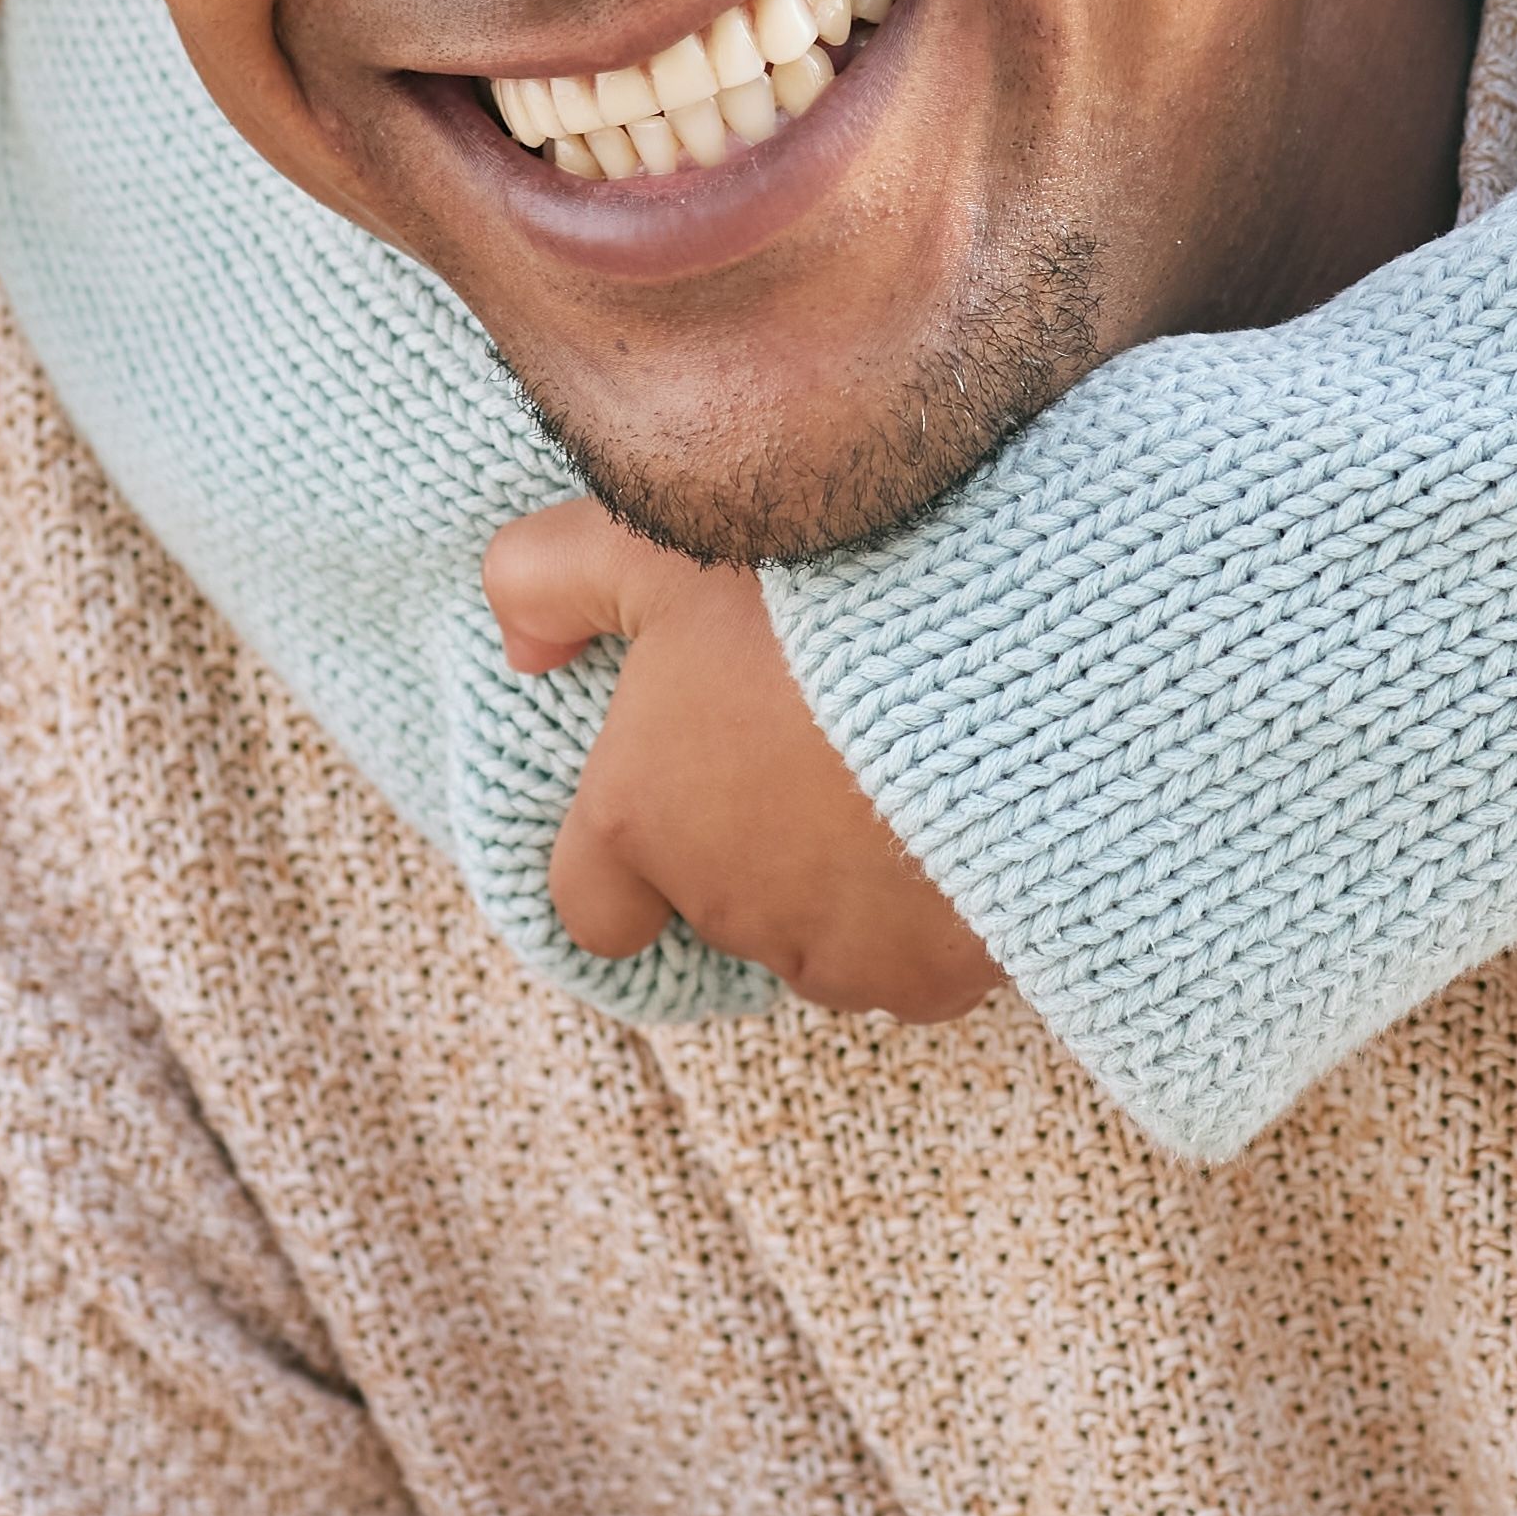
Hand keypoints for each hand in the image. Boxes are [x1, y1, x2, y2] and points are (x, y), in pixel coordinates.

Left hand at [484, 501, 1001, 1021]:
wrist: (996, 633)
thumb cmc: (811, 583)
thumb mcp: (648, 538)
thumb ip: (546, 579)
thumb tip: (520, 649)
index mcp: (638, 820)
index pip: (592, 906)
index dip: (631, 860)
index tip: (689, 796)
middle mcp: (721, 908)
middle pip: (721, 910)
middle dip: (756, 848)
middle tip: (820, 746)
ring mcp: (831, 954)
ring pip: (821, 946)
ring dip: (844, 889)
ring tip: (898, 778)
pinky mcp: (931, 977)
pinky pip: (915, 971)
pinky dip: (932, 921)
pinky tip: (961, 826)